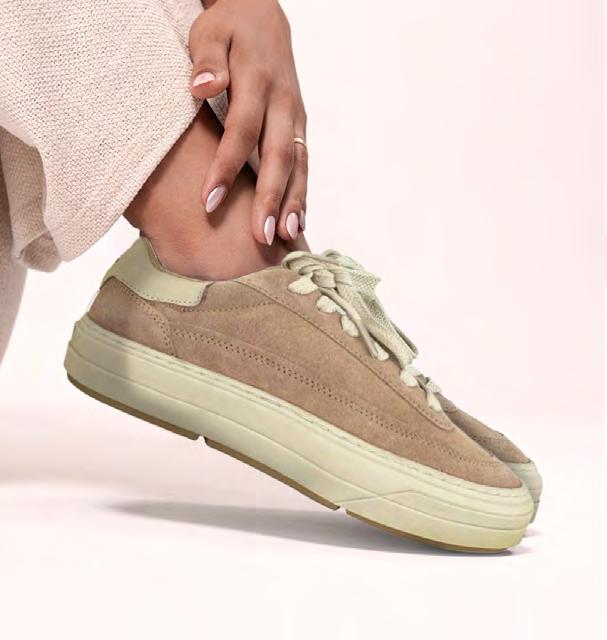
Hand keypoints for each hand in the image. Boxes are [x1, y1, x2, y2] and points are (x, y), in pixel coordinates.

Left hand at [190, 0, 307, 244]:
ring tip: (284, 236)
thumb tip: (204, 87)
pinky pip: (304, 164)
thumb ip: (208, 60)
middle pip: (277, 156)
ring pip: (298, 164)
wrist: (263, 16)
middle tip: (259, 235)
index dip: (226, 167)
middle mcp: (283, 102)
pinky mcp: (300, 127)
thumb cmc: (229, 29)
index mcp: (257, 79)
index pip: (241, 130)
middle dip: (268, 197)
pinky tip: (295, 222)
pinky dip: (302, 194)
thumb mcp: (210, 32)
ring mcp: (295, 116)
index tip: (209, 202)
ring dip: (292, 202)